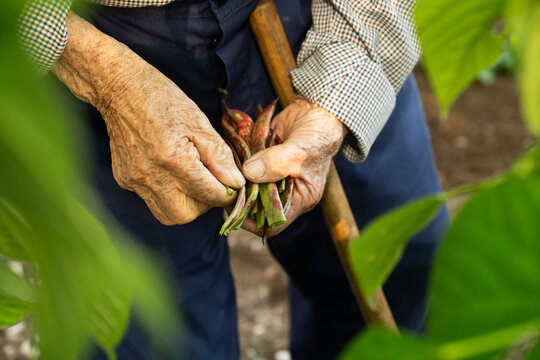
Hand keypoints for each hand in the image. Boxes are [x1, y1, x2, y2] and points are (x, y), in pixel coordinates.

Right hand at [53, 12, 243, 224]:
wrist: (119, 88)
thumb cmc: (163, 99)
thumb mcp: (199, 122)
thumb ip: (219, 156)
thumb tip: (236, 182)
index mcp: (175, 160)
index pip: (210, 195)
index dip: (227, 194)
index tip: (233, 186)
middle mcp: (152, 177)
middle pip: (185, 216)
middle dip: (203, 206)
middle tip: (210, 185)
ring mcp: (135, 181)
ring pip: (166, 214)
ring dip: (185, 205)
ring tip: (192, 181)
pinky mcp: (124, 179)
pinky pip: (150, 199)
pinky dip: (166, 192)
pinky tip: (170, 171)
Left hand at [240, 95, 346, 236]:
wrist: (315, 112)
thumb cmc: (317, 136)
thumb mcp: (299, 152)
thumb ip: (275, 164)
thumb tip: (248, 174)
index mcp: (300, 200)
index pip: (273, 224)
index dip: (253, 221)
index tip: (235, 206)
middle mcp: (285, 193)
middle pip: (256, 208)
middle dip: (241, 199)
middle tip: (226, 186)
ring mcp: (272, 178)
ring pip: (249, 189)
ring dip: (237, 181)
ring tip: (226, 171)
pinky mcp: (263, 163)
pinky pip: (247, 171)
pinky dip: (237, 166)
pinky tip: (229, 158)